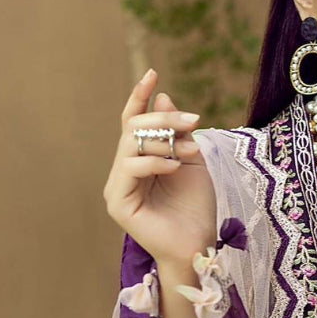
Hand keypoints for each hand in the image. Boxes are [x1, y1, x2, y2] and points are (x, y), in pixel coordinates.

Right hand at [102, 69, 217, 266]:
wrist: (198, 244)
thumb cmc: (196, 208)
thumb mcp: (191, 161)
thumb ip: (177, 133)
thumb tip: (163, 98)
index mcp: (140, 160)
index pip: (133, 123)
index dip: (140, 98)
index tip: (153, 73)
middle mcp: (124, 171)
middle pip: (132, 129)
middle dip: (162, 119)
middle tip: (193, 120)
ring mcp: (117, 186)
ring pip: (130, 145)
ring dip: (164, 142)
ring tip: (189, 151)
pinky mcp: (117, 202)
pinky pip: (131, 168)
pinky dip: (155, 162)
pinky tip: (174, 167)